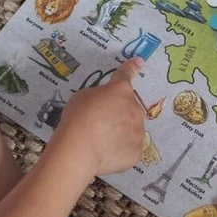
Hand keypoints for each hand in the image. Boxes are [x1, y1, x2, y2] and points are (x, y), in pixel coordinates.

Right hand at [53, 58, 145, 175]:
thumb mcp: (82, 97)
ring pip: (132, 129)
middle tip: (100, 123)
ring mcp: (138, 131)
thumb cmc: (77, 118)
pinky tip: (106, 154)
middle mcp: (134, 108)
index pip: (126, 74)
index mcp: (120, 90)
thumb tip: (105, 102)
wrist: (79, 150)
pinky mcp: (136, 152)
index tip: (139, 62)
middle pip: (129, 107)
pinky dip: (120, 150)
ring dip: (121, 132)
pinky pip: (130, 148)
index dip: (132, 67)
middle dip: (119, 112)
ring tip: (101, 142)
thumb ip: (99, 95)